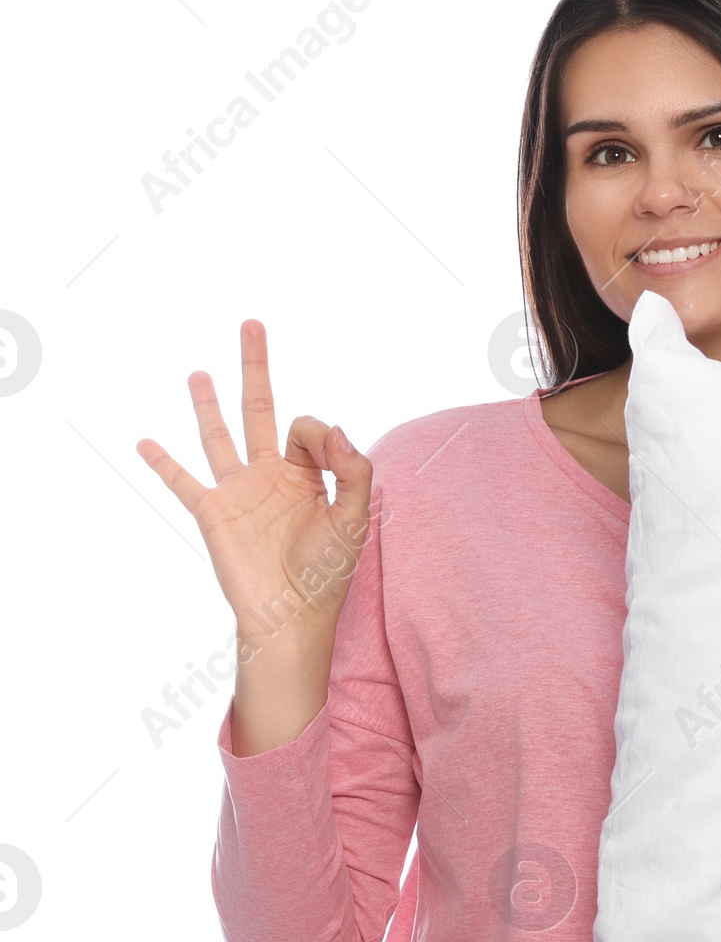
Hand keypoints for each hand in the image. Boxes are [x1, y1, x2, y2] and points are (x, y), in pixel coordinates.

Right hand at [136, 319, 372, 650]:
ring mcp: (239, 491)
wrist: (292, 616)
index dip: (319, 433)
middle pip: (261, 409)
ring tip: (199, 372)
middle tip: (252, 324)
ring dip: (208, 404)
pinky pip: (182, 481)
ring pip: (219, 435)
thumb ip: (353, 470)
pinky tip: (145, 442)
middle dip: (257, 368)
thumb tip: (334, 425)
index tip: (329, 454)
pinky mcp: (212, 512)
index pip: (307, 427)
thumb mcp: (354, 519)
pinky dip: (163, 462)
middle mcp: (271, 475)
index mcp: (309, 475)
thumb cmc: (328, 573)